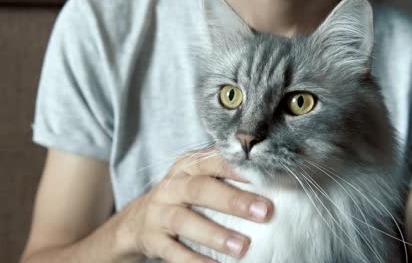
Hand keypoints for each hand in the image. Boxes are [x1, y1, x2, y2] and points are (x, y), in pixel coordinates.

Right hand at [117, 148, 272, 261]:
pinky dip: (193, 260)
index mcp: (187, 166)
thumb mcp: (197, 178)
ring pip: (185, 221)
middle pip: (200, 189)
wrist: (139, 219)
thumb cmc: (183, 197)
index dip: (237, 168)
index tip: (265, 176)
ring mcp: (159, 212)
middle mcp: (171, 186)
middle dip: (233, 200)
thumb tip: (274, 180)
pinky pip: (172, 251)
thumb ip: (224, 175)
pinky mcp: (153, 238)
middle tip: (264, 212)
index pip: (212, 161)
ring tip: (242, 247)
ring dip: (215, 234)